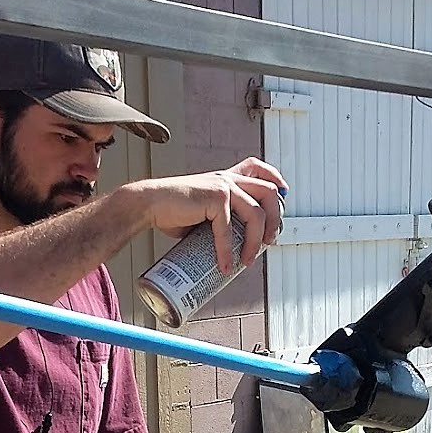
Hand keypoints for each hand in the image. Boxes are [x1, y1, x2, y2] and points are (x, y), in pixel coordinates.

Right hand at [131, 157, 288, 274]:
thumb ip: (217, 221)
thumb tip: (229, 247)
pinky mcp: (214, 199)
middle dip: (276, 218)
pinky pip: (230, 229)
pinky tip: (225, 265)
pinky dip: (228, 251)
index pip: (256, 167)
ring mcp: (222, 187)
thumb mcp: (201, 212)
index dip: (274, 177)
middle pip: (268, 192)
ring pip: (257, 213)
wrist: (147, 205)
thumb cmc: (170, 210)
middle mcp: (227, 179)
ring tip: (248, 260)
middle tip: (270, 241)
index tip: (284, 192)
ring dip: (256, 241)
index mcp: (225, 178)